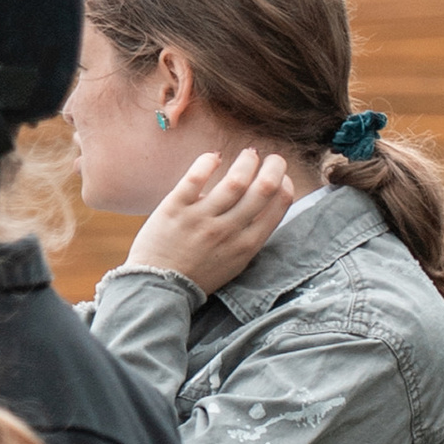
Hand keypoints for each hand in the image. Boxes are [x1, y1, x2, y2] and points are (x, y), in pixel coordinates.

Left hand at [126, 146, 293, 294]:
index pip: (278, 205)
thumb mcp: (234, 263)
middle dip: (275, 166)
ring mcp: (201, 219)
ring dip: (247, 161)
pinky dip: (209, 161)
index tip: (281, 178)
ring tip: (249, 155)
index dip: (286, 185)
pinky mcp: (175, 208)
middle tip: (273, 158)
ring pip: (236, 180)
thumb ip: (250, 237)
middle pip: (264, 188)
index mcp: (246, 245)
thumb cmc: (197, 275)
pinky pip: (196, 177)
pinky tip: (214, 158)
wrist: (158, 289)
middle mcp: (227, 231)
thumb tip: (267, 205)